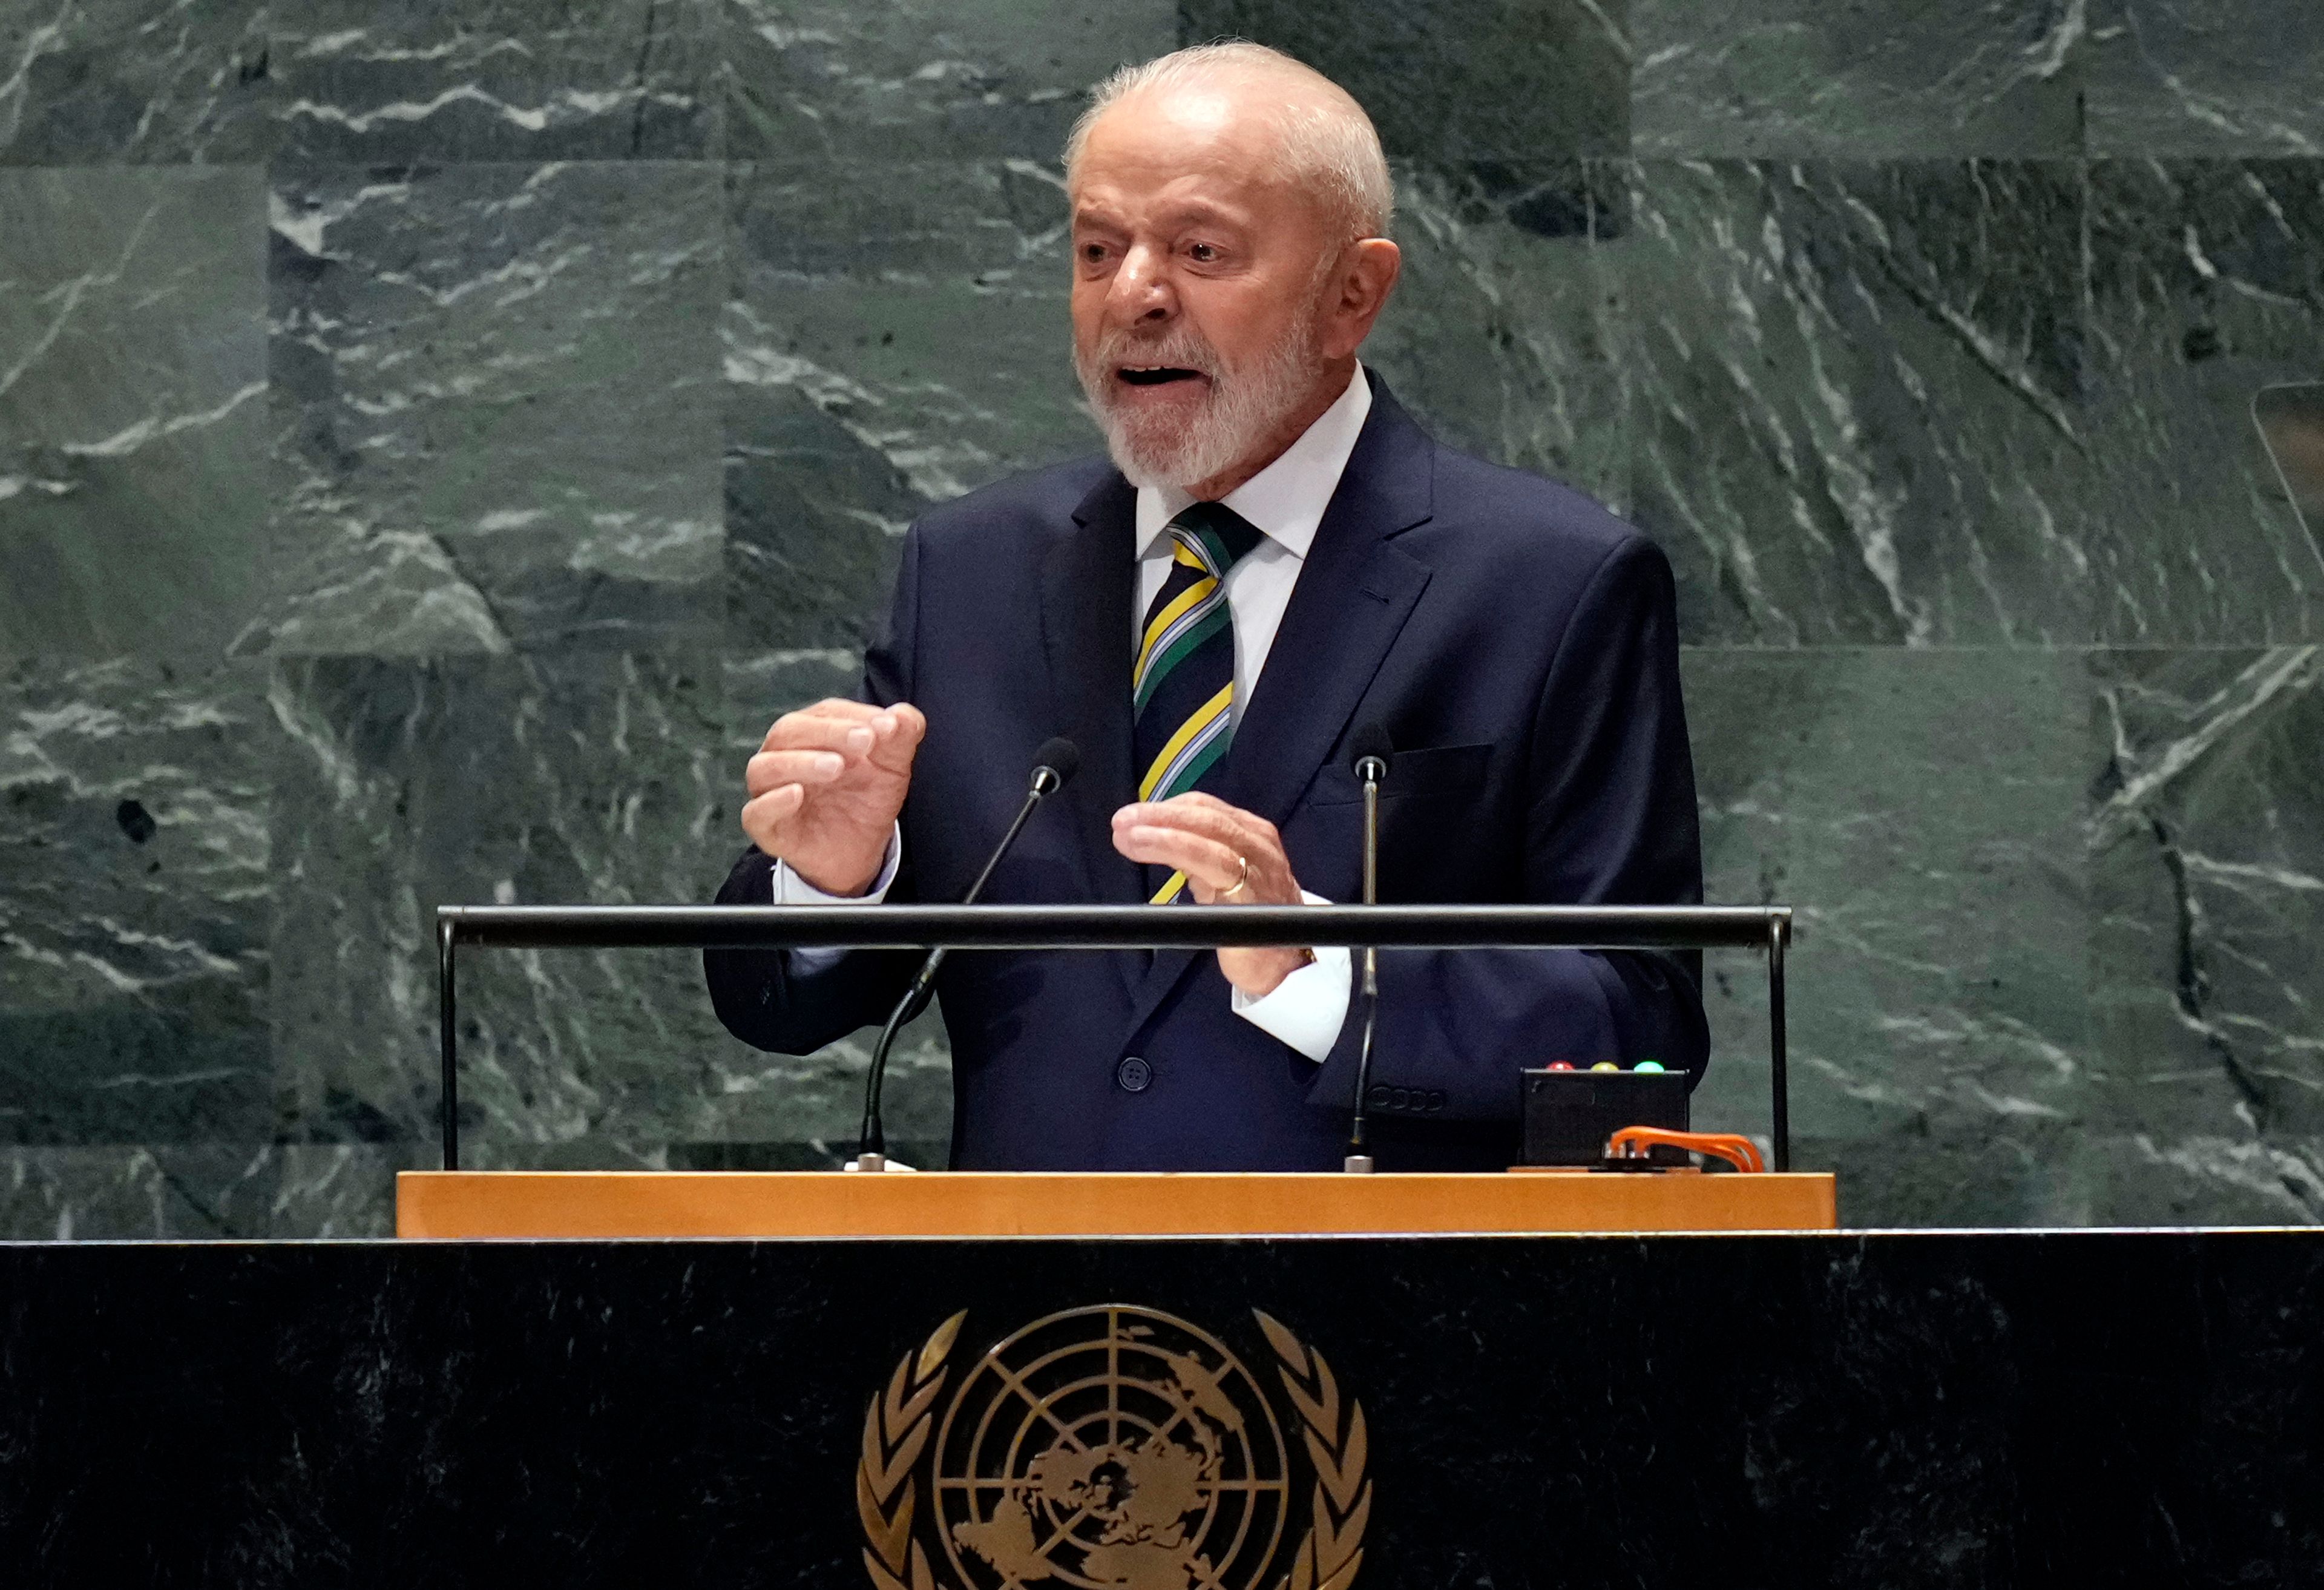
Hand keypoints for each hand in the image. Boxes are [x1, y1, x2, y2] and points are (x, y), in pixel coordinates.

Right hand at [741, 699, 924, 895]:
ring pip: (765, 767)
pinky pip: (756, 812)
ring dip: (800, 762)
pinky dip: (773, 802)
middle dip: (828, 732)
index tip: (887, 726)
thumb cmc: (866, 797)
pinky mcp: (767, 827)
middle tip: (865, 741)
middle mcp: (784, 755)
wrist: (861, 849)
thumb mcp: (892, 767)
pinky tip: (797, 795)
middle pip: (789, 731)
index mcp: (812, 733)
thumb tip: (903, 716)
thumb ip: (901, 738)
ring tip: (835, 767)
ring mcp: (770, 791)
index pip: (825, 712)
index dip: (854, 716)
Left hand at [1111, 792, 1313, 998]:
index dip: (1166, 808)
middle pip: (1205, 815)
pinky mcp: (1253, 893)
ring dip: (1162, 830)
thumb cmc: (1250, 919)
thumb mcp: (1220, 878)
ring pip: (1209, 833)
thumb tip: (1150, 837)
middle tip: (1122, 821)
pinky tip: (1149, 848)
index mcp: (1250, 833)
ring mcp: (1259, 866)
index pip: (1205, 807)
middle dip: (1159, 815)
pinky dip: (1177, 848)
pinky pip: (1214, 862)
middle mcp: (1258, 842)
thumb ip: (1194, 855)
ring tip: (1128, 835)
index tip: (1134, 817)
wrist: (1284, 964)